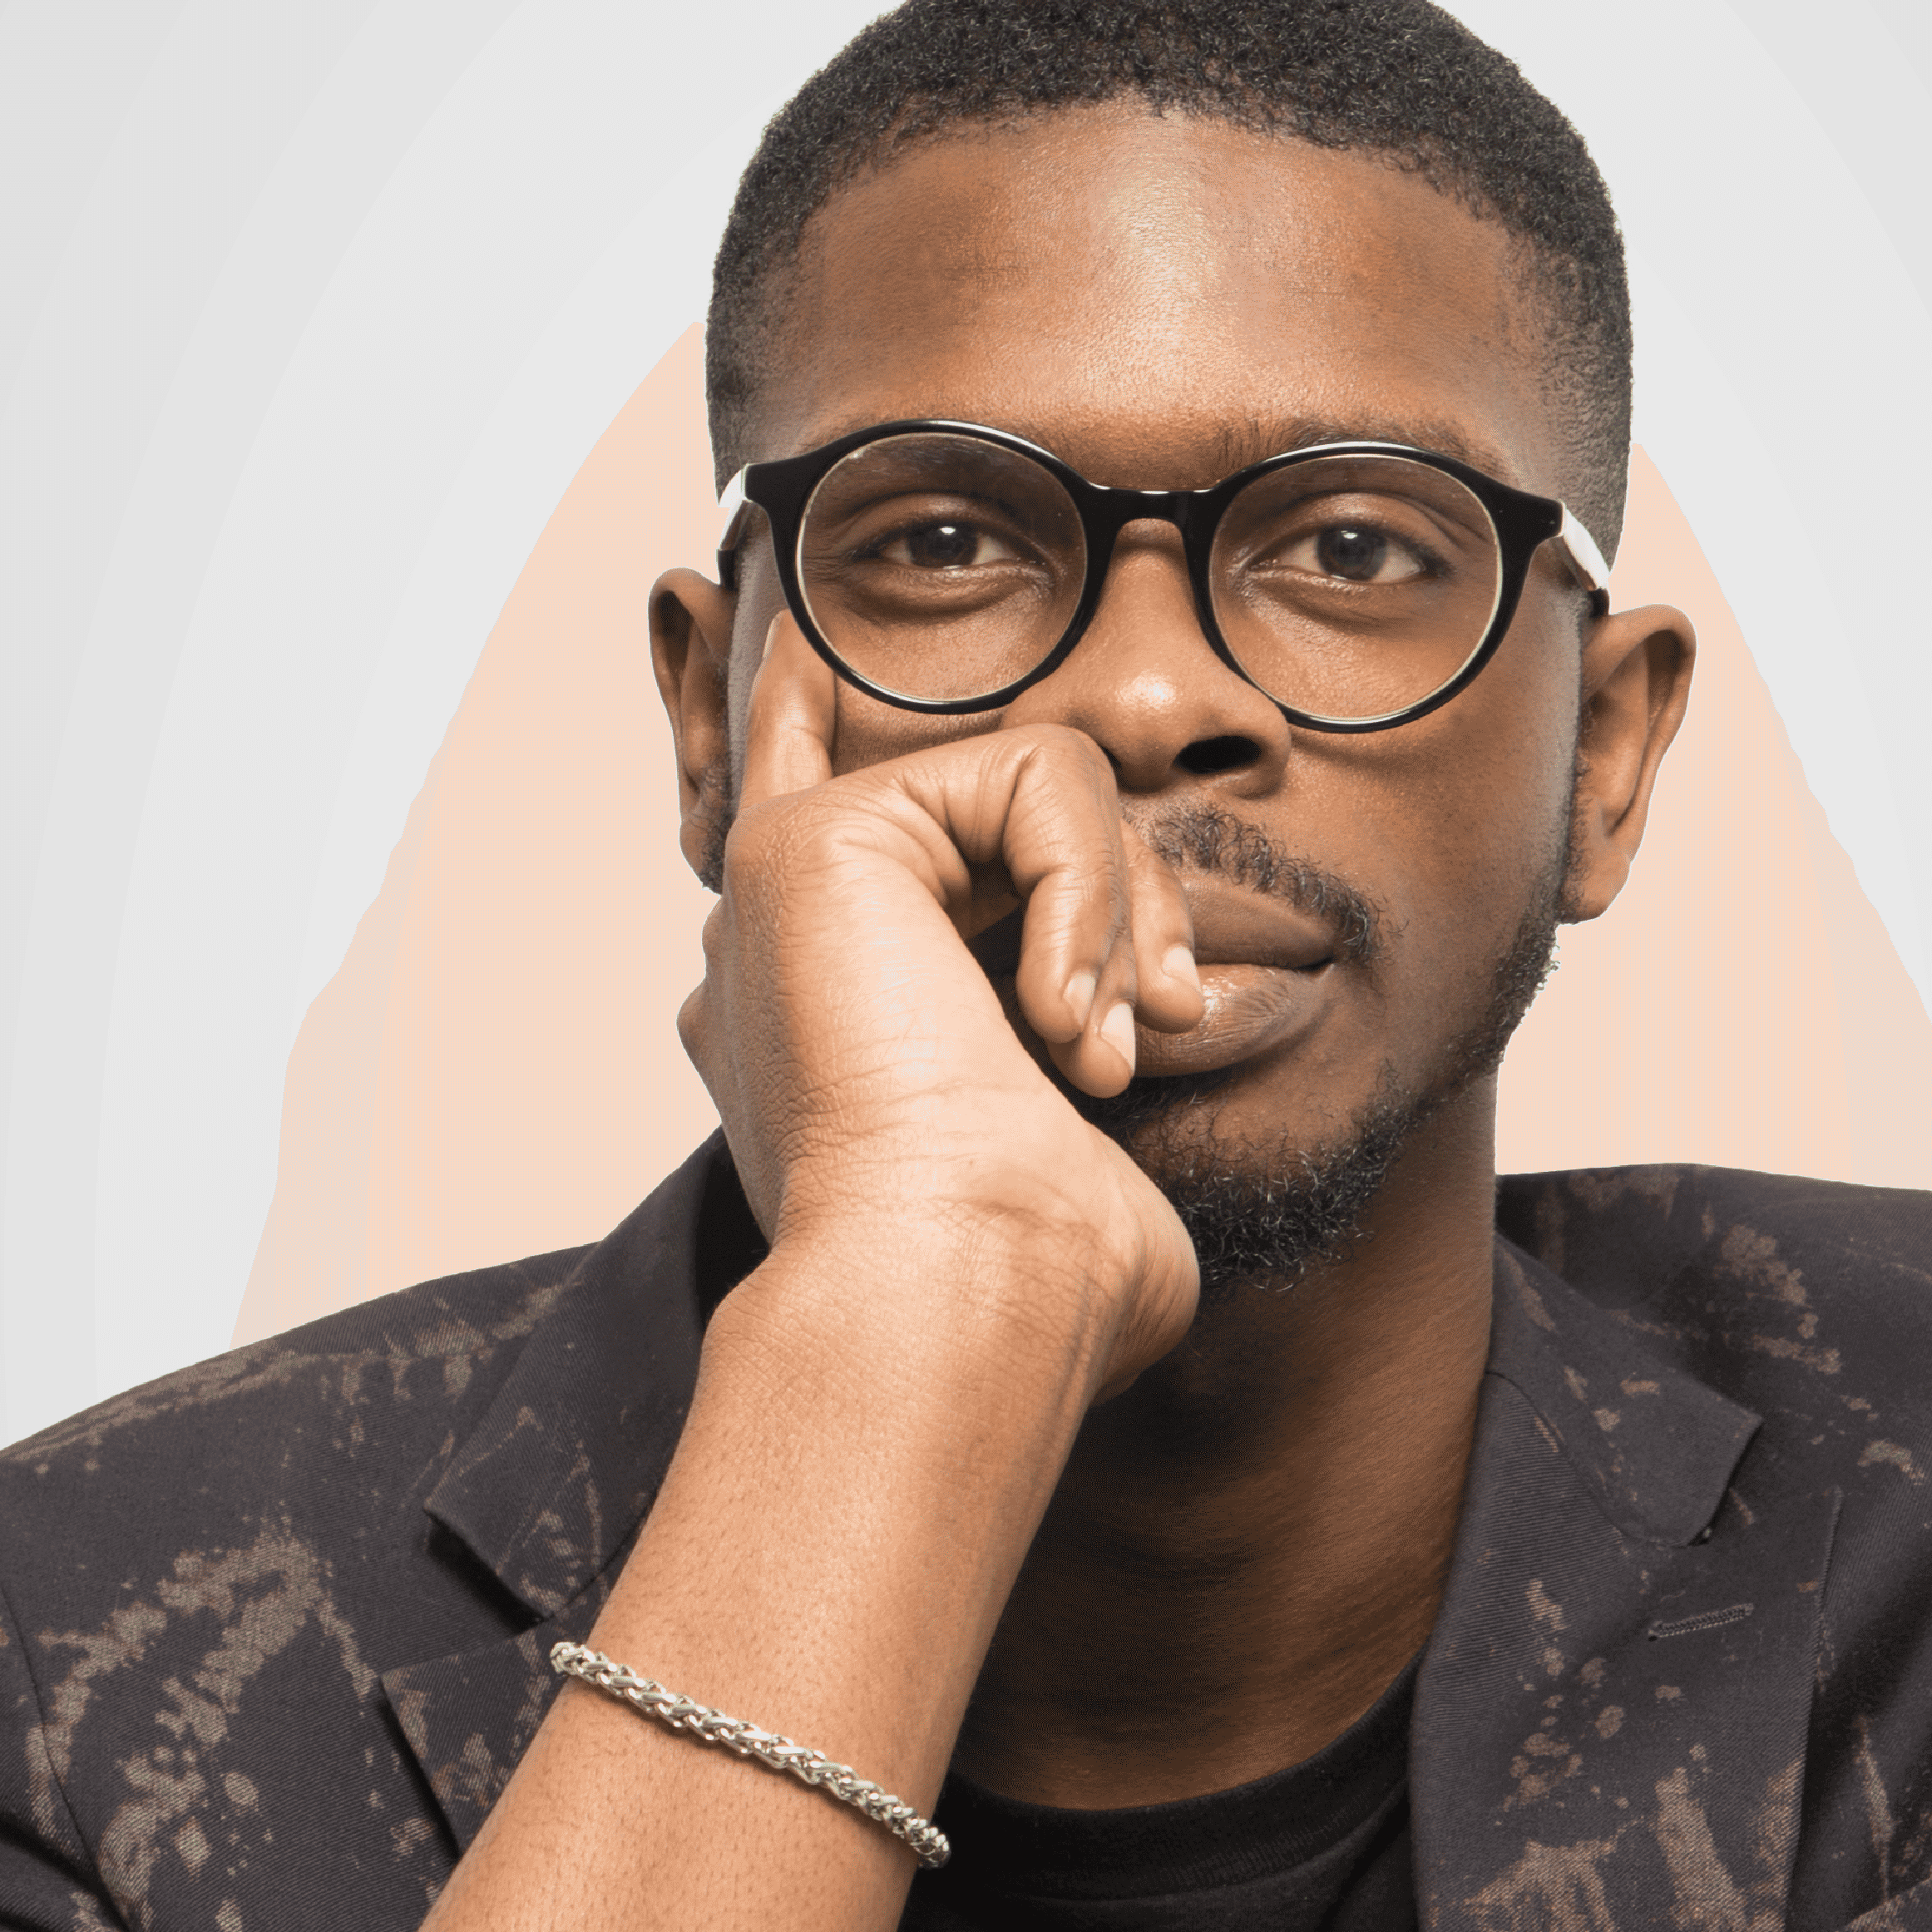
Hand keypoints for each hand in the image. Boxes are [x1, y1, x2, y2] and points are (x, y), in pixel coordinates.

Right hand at [680, 623, 1208, 1395]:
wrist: (967, 1291)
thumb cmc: (1036, 1276)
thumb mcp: (1087, 1152)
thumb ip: (1083, 1056)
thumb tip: (1153, 1012)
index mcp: (810, 1022)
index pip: (806, 818)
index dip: (801, 711)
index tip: (799, 640)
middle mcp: (778, 945)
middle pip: (994, 811)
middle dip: (1117, 903)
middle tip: (1151, 1028)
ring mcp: (784, 885)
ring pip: (1035, 784)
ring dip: (1116, 915)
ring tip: (1100, 1048)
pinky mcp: (818, 836)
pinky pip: (1035, 771)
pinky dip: (1089, 888)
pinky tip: (1056, 1012)